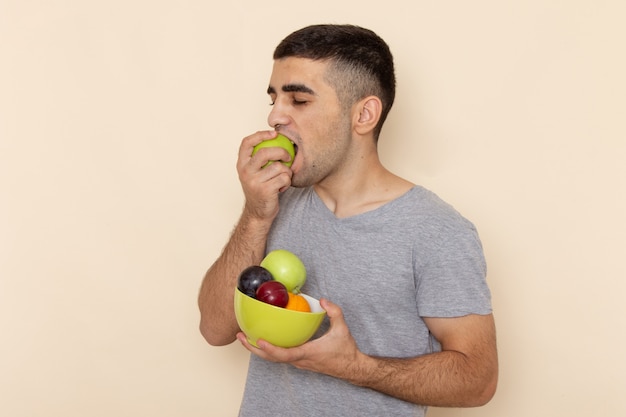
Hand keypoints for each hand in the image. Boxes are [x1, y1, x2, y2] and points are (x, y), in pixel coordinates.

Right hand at [237, 130, 292, 220]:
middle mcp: (245, 172)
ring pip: (278, 167)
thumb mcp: (254, 172)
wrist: (258, 213)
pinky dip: (287, 182)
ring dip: (286, 172)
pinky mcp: (264, 190)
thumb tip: (276, 137)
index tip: (274, 133)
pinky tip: (282, 187)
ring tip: (283, 178)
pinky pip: (284, 178)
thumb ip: (259, 158)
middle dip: (281, 152)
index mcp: (241, 164)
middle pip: (265, 153)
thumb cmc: (260, 189)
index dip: (261, 135)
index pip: (247, 143)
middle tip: (288, 156)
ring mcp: (254, 181)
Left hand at [237, 299, 362, 379]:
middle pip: (271, 359)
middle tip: (240, 337)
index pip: (284, 354)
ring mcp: (298, 362)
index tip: (258, 340)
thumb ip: (334, 312)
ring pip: (274, 359)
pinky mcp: (299, 361)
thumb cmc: (345, 350)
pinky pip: (280, 356)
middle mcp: (299, 360)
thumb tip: (323, 300)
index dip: (270, 349)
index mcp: (307, 353)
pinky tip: (263, 338)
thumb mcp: (342, 329)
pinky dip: (268, 349)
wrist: (350, 367)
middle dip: (254, 349)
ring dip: (258, 350)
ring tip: (245, 338)